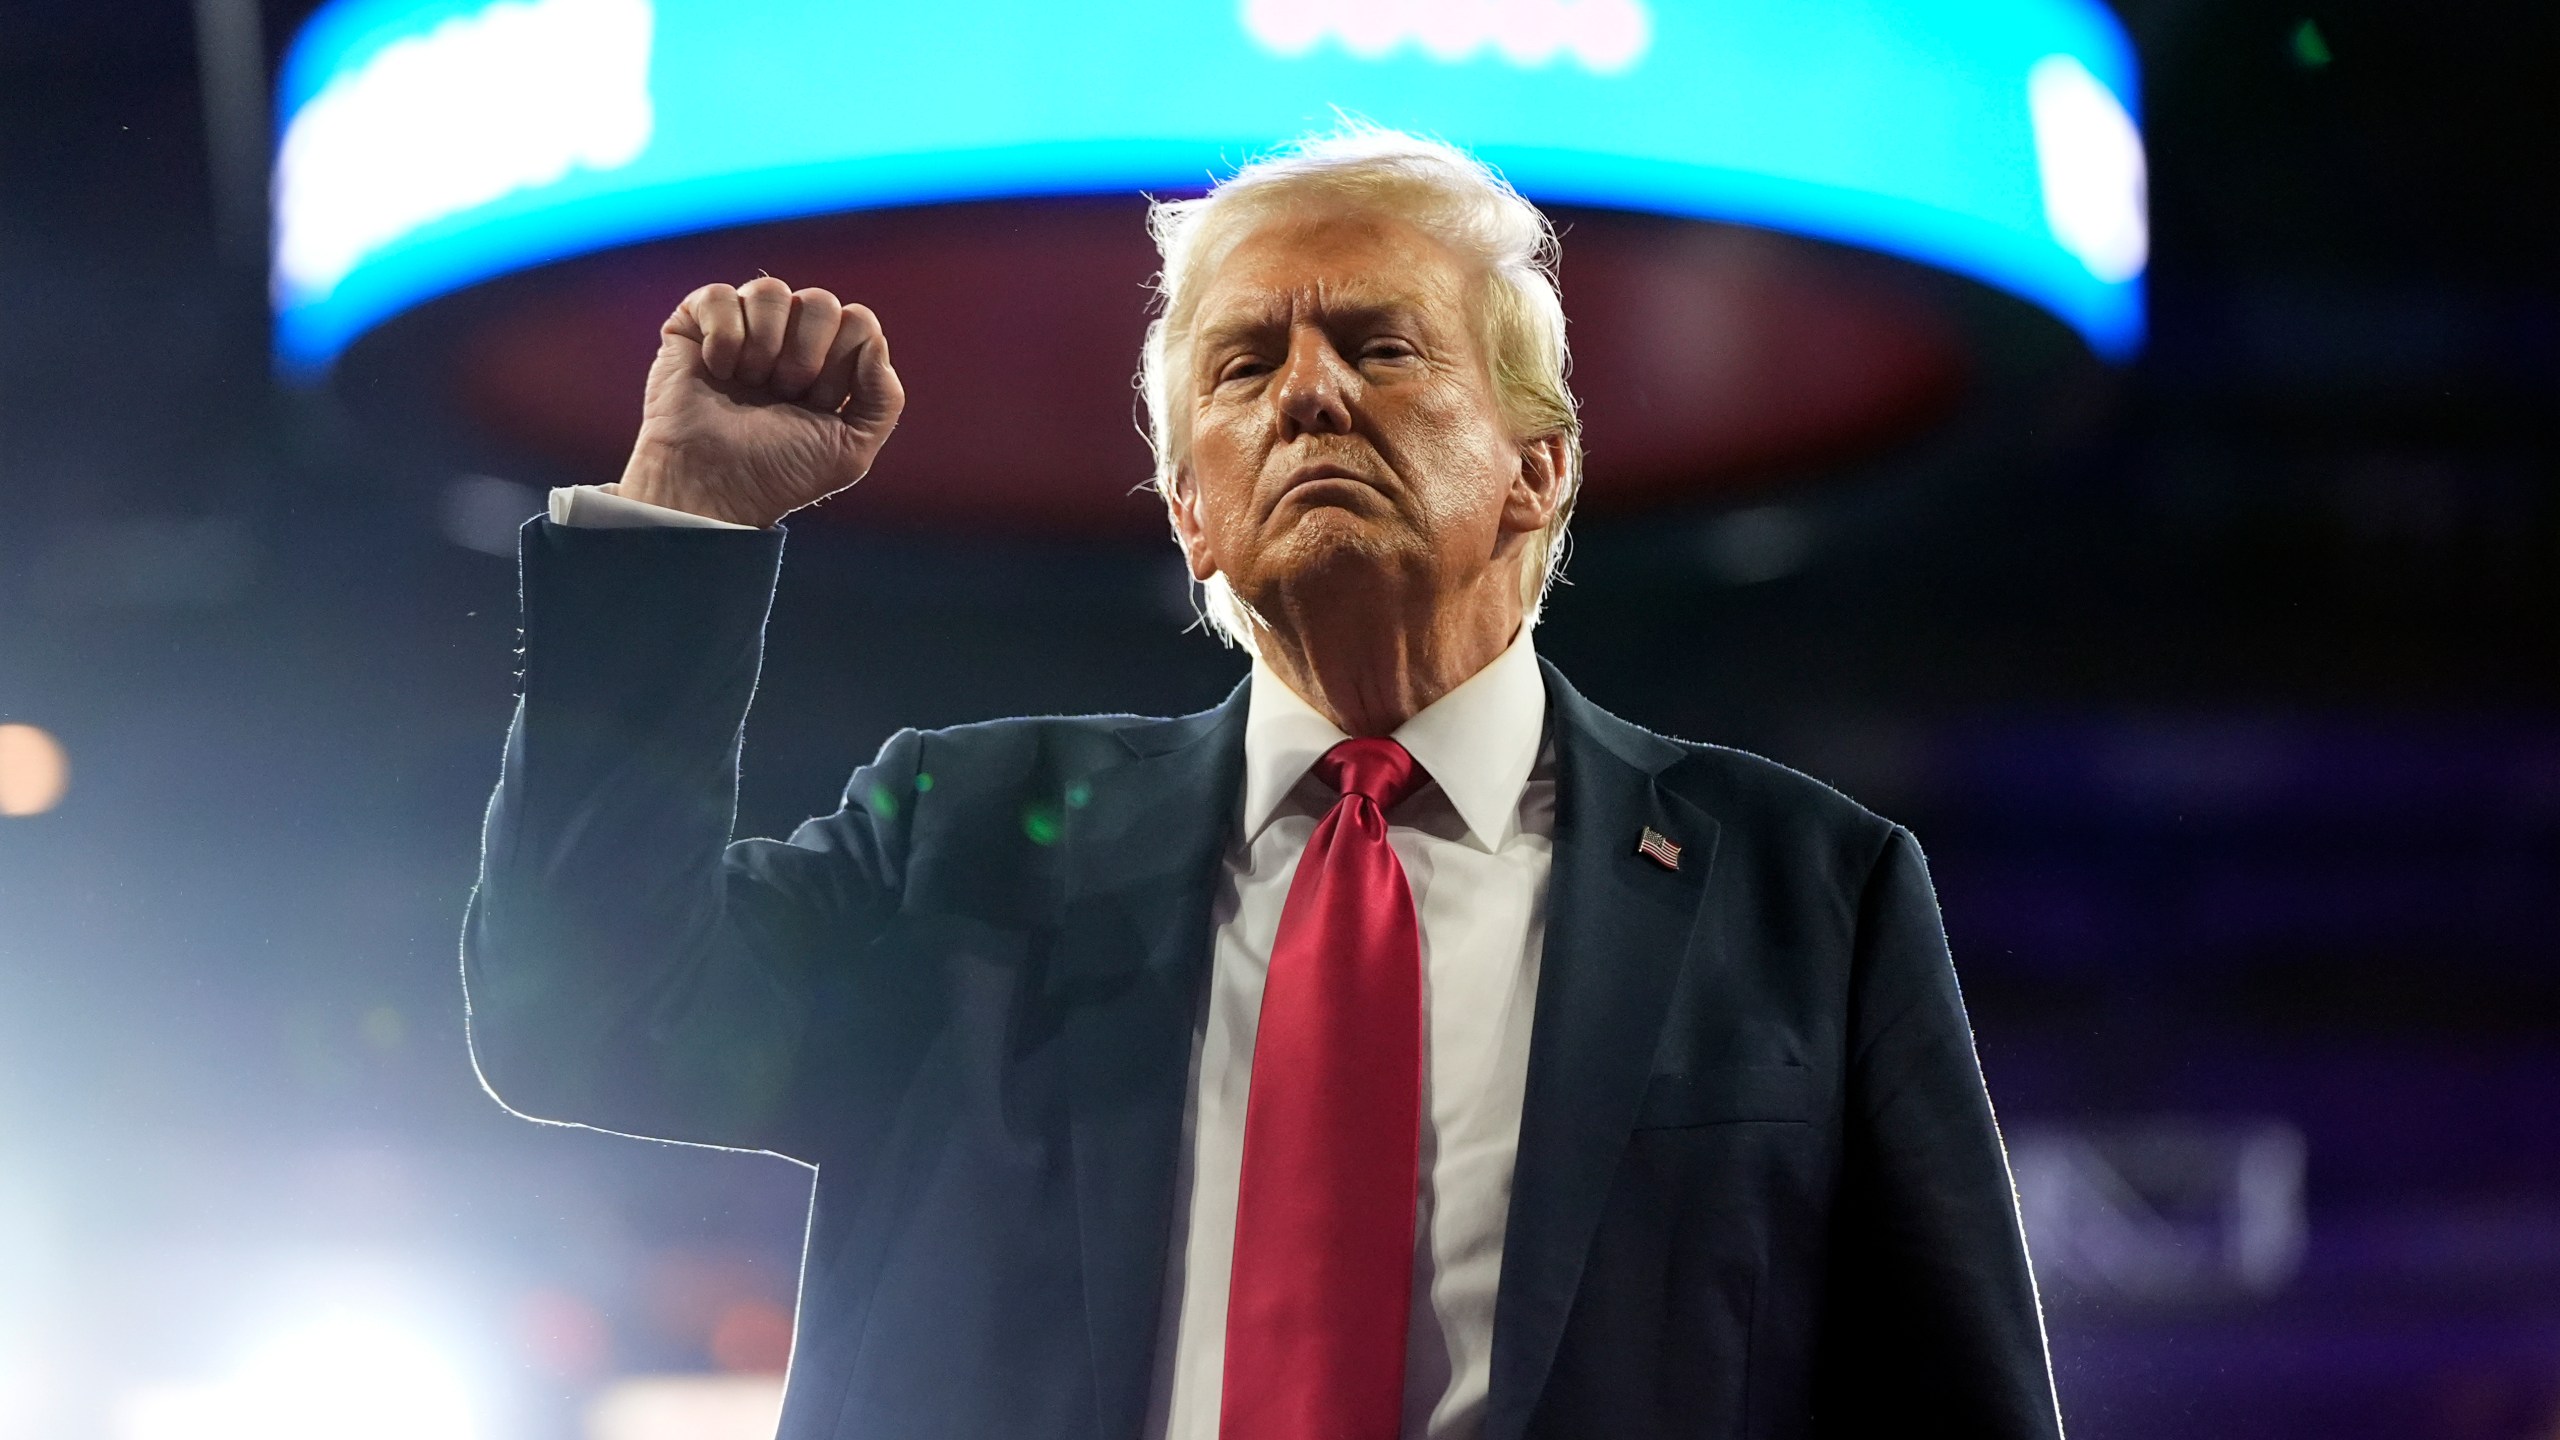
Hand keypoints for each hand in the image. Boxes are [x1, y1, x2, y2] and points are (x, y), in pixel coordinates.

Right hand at [613, 276, 904, 526]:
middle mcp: (788, 338)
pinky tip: (717, 371)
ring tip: (749, 383)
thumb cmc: (779, 472)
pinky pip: (720, 295)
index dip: (841, 363)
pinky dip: (723, 337)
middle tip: (783, 394)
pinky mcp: (695, 323)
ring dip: (764, 345)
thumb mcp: (852, 449)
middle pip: (820, 301)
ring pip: (770, 289)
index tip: (817, 403)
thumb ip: (885, 397)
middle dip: (805, 356)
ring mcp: (743, 327)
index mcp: (828, 362)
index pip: (858, 322)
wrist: (714, 486)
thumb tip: (874, 340)